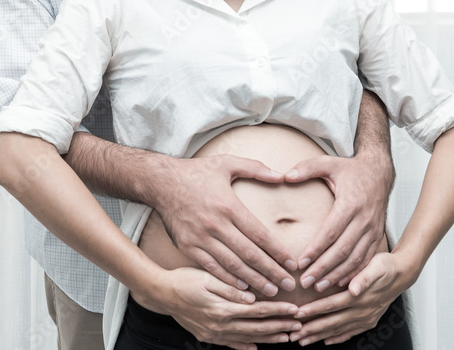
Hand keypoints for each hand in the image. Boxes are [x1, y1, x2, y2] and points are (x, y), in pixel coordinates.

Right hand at [136, 267, 302, 349]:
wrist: (161, 294)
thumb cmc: (183, 280)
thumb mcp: (207, 278)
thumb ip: (230, 289)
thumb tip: (252, 297)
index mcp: (222, 308)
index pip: (257, 311)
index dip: (277, 311)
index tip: (294, 309)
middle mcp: (220, 325)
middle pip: (256, 328)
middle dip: (279, 327)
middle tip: (298, 326)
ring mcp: (214, 334)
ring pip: (247, 339)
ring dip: (268, 339)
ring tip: (286, 337)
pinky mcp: (208, 336)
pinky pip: (232, 345)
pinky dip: (246, 347)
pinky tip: (257, 347)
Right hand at [151, 154, 298, 295]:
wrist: (160, 182)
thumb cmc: (196, 171)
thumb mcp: (226, 163)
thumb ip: (255, 168)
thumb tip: (281, 175)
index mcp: (228, 206)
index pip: (259, 234)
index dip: (277, 251)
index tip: (292, 263)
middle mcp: (215, 225)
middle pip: (249, 254)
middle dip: (271, 272)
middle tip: (289, 285)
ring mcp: (200, 238)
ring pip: (232, 265)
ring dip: (253, 280)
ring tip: (271, 291)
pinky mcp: (188, 246)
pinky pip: (211, 267)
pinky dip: (227, 279)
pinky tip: (242, 288)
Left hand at [285, 151, 390, 290]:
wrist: (379, 172)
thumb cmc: (351, 169)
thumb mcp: (328, 163)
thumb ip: (306, 168)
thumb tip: (284, 176)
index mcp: (351, 204)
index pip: (331, 231)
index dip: (316, 249)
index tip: (301, 262)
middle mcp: (364, 220)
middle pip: (342, 250)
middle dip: (324, 268)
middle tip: (305, 281)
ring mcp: (373, 230)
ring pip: (355, 259)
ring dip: (337, 275)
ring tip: (319, 286)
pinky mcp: (377, 236)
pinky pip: (367, 259)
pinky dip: (355, 274)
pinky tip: (341, 284)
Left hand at [290, 252, 410, 344]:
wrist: (402, 274)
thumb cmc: (385, 266)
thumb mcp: (377, 266)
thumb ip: (364, 277)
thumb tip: (353, 288)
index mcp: (360, 297)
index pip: (332, 305)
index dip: (314, 310)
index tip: (297, 313)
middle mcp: (362, 311)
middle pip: (332, 322)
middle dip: (311, 329)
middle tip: (294, 335)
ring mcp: (366, 319)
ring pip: (338, 330)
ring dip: (319, 336)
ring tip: (302, 341)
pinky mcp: (369, 321)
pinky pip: (350, 333)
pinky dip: (337, 338)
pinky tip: (326, 342)